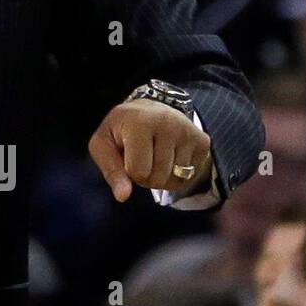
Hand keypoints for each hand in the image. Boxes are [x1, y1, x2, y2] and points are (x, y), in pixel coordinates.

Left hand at [88, 98, 211, 201]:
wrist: (147, 109)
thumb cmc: (121, 130)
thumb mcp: (103, 144)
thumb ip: (110, 171)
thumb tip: (123, 196)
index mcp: (140, 123)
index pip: (138, 172)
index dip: (130, 172)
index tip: (127, 155)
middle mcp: (168, 124)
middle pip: (158, 179)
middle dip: (146, 177)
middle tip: (141, 157)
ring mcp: (188, 132)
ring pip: (176, 181)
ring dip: (162, 177)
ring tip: (154, 156)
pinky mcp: (202, 141)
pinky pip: (190, 177)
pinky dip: (177, 175)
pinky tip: (169, 156)